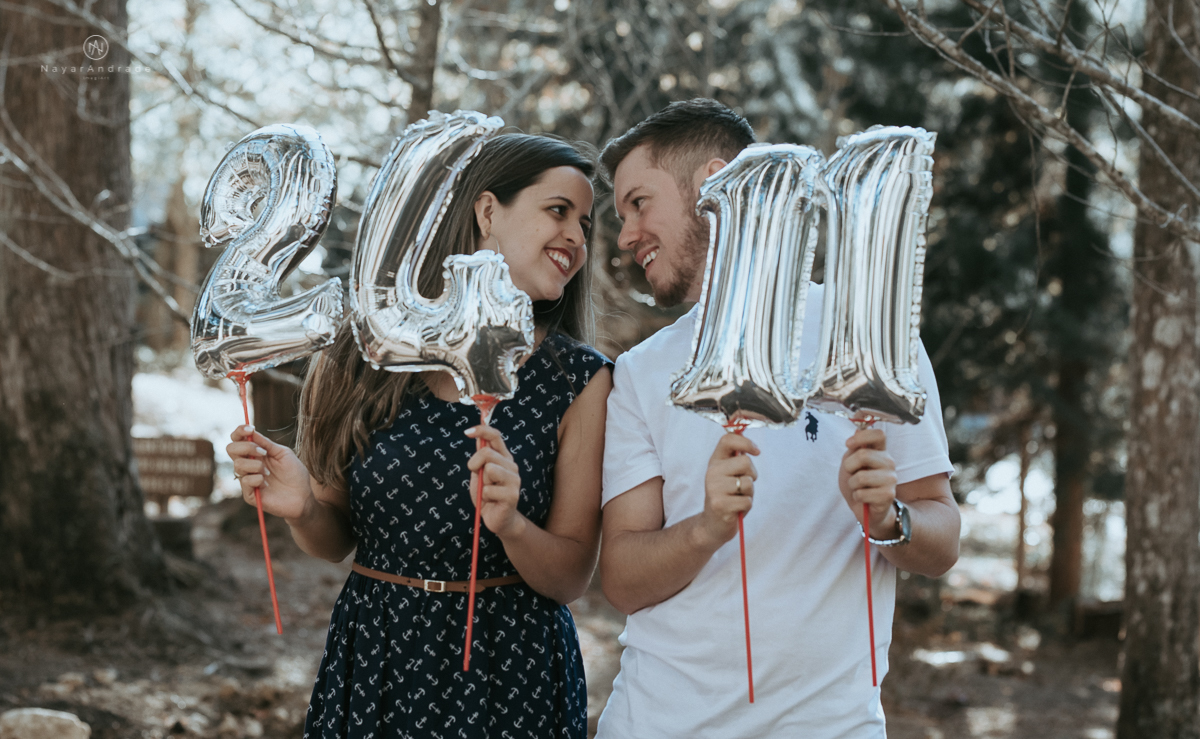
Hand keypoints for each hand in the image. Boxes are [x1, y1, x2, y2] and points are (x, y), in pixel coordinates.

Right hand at [227, 425, 312, 521]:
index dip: (239, 431)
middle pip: (231, 449)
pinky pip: (245, 481)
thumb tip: (252, 431)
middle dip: (246, 447)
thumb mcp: (283, 453)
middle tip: (264, 452)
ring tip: (269, 472)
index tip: (251, 429)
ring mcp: (247, 479)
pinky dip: (258, 479)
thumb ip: (266, 444)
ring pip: (238, 465)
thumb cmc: (294, 474)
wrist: (303, 496)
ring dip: (256, 465)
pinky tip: (267, 484)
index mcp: (255, 453)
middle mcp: (248, 465)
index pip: (237, 439)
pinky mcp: (249, 494)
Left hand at [465, 425, 525, 539]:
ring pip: (489, 470)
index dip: (482, 430)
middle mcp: (512, 466)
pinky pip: (488, 490)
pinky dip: (484, 497)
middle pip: (487, 453)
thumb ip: (480, 458)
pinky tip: (491, 502)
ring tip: (487, 491)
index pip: (495, 436)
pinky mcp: (512, 495)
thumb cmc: (487, 496)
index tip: (467, 432)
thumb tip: (478, 438)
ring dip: (482, 483)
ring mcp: (514, 480)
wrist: (497, 519)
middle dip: (474, 464)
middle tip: (477, 477)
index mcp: (504, 458)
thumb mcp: (479, 474)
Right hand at [699, 432, 759, 546]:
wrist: (713, 524)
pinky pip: (747, 500)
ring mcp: (714, 488)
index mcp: (715, 462)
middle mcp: (712, 472)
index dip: (745, 442)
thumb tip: (752, 446)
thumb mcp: (730, 475)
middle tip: (742, 486)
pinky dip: (746, 506)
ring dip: (749, 493)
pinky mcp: (720, 505)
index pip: (727, 440)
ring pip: (748, 483)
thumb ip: (737, 461)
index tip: (756, 451)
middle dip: (752, 475)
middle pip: (745, 462)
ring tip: (738, 498)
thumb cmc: (728, 497)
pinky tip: (736, 509)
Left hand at [838, 425, 898, 534]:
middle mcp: (889, 462)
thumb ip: (854, 448)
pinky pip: (862, 493)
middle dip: (849, 466)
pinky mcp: (889, 495)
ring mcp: (891, 479)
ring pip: (861, 477)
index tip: (849, 444)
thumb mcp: (850, 462)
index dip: (861, 437)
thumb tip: (858, 431)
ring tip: (858, 487)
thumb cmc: (856, 483)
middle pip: (863, 455)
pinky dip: (857, 496)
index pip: (879, 434)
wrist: (863, 507)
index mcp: (880, 451)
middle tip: (852, 474)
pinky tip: (863, 498)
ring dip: (852, 484)